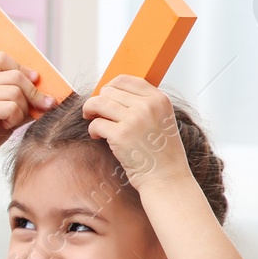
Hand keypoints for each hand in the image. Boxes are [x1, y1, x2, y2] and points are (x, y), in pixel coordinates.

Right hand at [0, 51, 56, 169]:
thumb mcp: (4, 116)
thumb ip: (20, 104)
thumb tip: (47, 98)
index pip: (2, 59)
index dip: (23, 68)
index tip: (35, 80)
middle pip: (15, 75)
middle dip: (34, 92)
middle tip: (43, 106)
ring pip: (15, 91)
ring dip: (23, 109)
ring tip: (12, 122)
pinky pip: (11, 106)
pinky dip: (15, 118)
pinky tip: (6, 126)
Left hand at [80, 76, 191, 190]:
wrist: (166, 178)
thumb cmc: (161, 153)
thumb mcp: (161, 120)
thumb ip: (144, 105)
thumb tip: (111, 93)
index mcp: (159, 99)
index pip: (126, 80)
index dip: (110, 88)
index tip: (105, 98)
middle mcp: (148, 106)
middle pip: (109, 91)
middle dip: (99, 102)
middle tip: (96, 114)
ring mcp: (134, 119)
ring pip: (98, 103)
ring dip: (90, 112)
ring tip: (94, 123)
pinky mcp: (121, 135)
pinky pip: (95, 123)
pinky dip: (93, 130)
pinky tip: (99, 137)